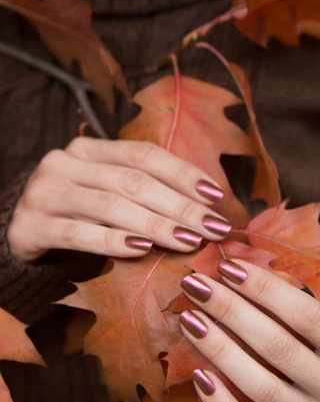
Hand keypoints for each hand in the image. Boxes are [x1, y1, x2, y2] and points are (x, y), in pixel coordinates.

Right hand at [7, 137, 229, 261]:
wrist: (20, 235)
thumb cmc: (77, 217)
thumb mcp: (107, 195)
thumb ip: (143, 192)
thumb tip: (206, 206)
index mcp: (90, 150)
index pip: (144, 155)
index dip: (182, 173)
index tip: (216, 196)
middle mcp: (66, 162)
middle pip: (133, 181)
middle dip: (179, 205)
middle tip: (213, 227)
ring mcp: (46, 192)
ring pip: (110, 206)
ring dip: (155, 225)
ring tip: (188, 241)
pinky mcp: (32, 225)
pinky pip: (79, 234)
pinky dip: (113, 242)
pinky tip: (142, 251)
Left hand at [179, 260, 319, 401]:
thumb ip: (300, 301)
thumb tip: (239, 267)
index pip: (309, 316)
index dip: (265, 289)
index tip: (227, 266)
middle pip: (279, 348)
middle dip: (232, 311)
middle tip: (195, 285)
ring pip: (262, 390)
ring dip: (220, 351)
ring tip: (189, 320)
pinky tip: (199, 376)